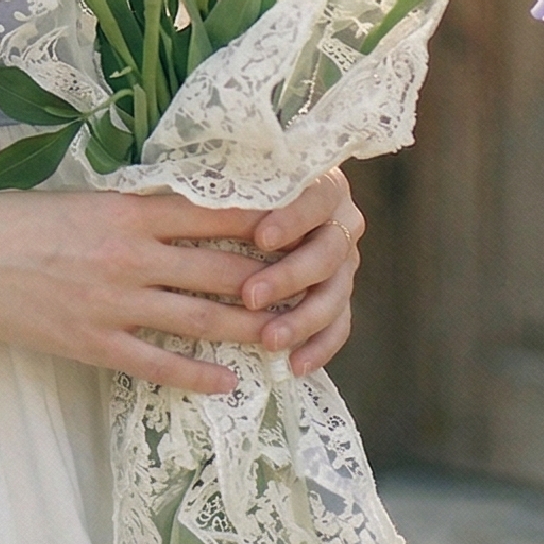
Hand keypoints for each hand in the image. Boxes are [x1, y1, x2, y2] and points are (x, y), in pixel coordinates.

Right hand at [0, 188, 293, 397]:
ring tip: (287, 339)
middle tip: (312, 291)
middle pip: (224, 269)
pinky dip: (197, 375)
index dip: (265, 223)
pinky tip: (226, 383)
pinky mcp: (92, 341)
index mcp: (128, 210)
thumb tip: (183, 209)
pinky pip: (157, 363)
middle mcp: (131, 254)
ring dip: (250, 330)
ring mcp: (113, 302)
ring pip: (202, 318)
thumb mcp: (80, 198)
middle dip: (274, 282)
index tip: (301, 228)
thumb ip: (132, 207)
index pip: (215, 214)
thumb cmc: (12, 218)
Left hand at [239, 169, 363, 377]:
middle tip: (250, 297)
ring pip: (335, 294)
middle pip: (328, 252)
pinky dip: (319, 347)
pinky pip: (339, 326)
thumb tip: (199, 189)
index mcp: (322, 184)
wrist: (255, 214)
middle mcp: (341, 222)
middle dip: (289, 276)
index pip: (316, 199)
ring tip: (269, 340)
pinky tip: (294, 365)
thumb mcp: (234, 177)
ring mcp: (345, 262)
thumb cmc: (236, 189)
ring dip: (303, 320)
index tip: (261, 237)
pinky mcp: (339, 295)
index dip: (293, 219)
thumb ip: (232, 182)